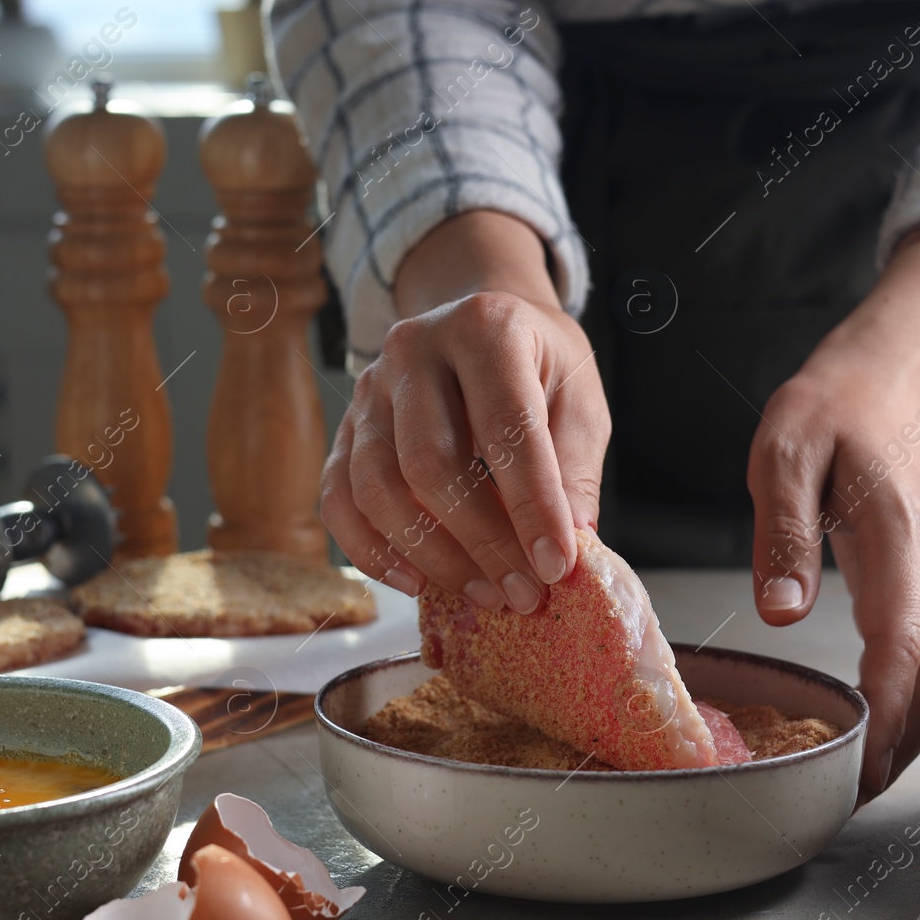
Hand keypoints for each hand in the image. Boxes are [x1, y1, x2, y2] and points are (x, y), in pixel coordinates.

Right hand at [321, 211, 609, 612]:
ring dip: (432, 556)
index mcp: (484, 328)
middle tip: (523, 593)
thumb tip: (567, 544)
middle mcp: (414, 350)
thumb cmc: (538, 367)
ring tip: (484, 594)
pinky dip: (373, 552)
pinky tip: (418, 582)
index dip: (531, 504)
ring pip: (378, 487)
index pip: (504, 426)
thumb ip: (573, 468)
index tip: (556, 565)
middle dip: (481, 541)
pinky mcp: (345, 429)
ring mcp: (369, 390)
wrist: (482, 324)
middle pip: (430, 462)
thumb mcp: (579, 400)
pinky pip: (340, 500)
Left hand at [747, 232, 919, 804]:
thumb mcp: (784, 454)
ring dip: (913, 730)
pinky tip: (877, 726)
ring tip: (863, 779)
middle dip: (903, 742)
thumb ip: (784, 530)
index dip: (885, 708)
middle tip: (853, 796)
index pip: (901, 639)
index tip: (862, 762)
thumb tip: (782, 610)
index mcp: (896, 533)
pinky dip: (912, 701)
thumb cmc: (826, 413)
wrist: (881, 381)